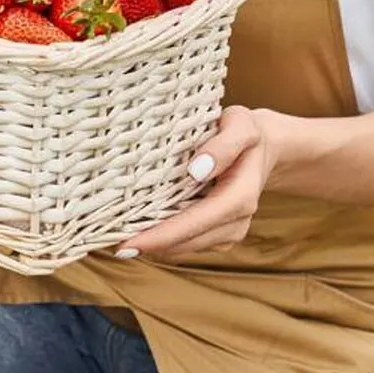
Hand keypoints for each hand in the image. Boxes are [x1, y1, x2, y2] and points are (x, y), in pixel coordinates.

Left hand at [113, 106, 275, 260]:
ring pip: (185, 247)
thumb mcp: (241, 125)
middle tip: (109, 242)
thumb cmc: (247, 133)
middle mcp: (237, 222)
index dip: (163, 235)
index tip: (129, 242)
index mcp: (241, 197)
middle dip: (151, 245)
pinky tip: (140, 231)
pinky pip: (188, 243)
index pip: (197, 222)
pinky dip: (164, 240)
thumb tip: (197, 170)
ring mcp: (230, 232)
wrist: (264, 148)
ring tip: (118, 237)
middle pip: (187, 242)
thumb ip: (223, 144)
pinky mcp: (219, 235)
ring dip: (155, 245)